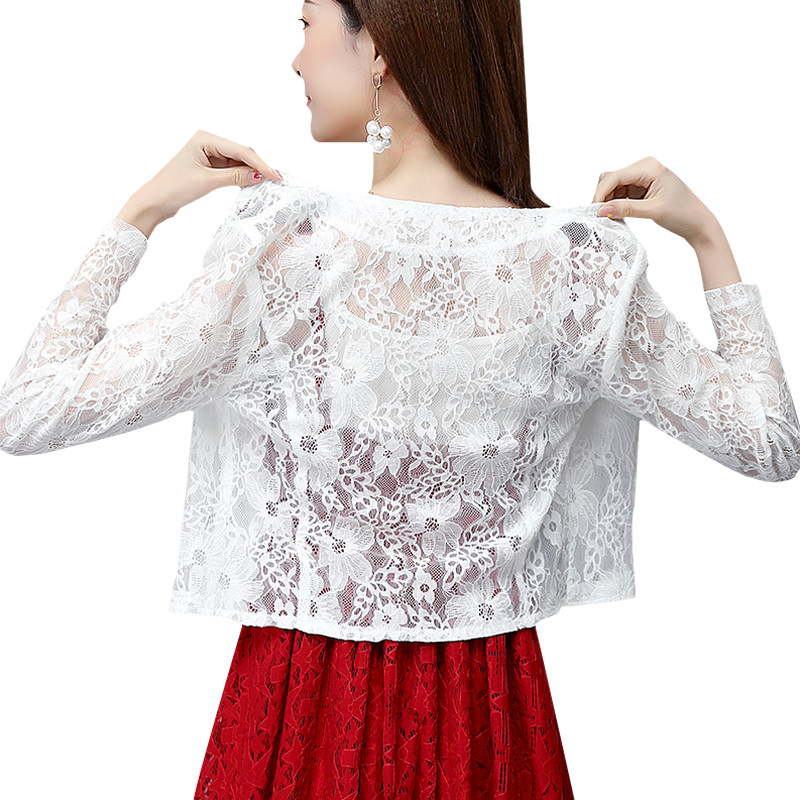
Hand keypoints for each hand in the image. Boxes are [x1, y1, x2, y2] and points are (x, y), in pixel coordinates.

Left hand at [117, 130, 282, 235]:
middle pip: (241, 153)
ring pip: (238, 162)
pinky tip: (251, 185)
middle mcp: (207, 142)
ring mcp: (208, 155)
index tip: (275, 176)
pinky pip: (231, 170)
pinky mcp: (208, 167)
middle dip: (258, 167)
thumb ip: (235, 177)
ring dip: (251, 173)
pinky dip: (241, 177)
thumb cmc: (173, 188)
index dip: (260, 163)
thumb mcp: (207, 182)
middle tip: (275, 182)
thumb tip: (259, 176)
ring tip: (267, 185)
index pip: (240, 150)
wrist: (154, 202)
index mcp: (204, 138)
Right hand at [592, 156, 718, 245]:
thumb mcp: (653, 211)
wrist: (698, 222)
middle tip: (601, 215)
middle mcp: (645, 166)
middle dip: (603, 196)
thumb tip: (601, 210)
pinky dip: (616, 202)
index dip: (600, 193)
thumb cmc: (683, 214)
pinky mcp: (642, 185)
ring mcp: (643, 175)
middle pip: (611, 178)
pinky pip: (621, 191)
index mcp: (650, 167)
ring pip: (613, 185)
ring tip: (611, 217)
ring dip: (609, 200)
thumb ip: (625, 209)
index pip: (614, 176)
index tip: (594, 211)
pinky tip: (618, 213)